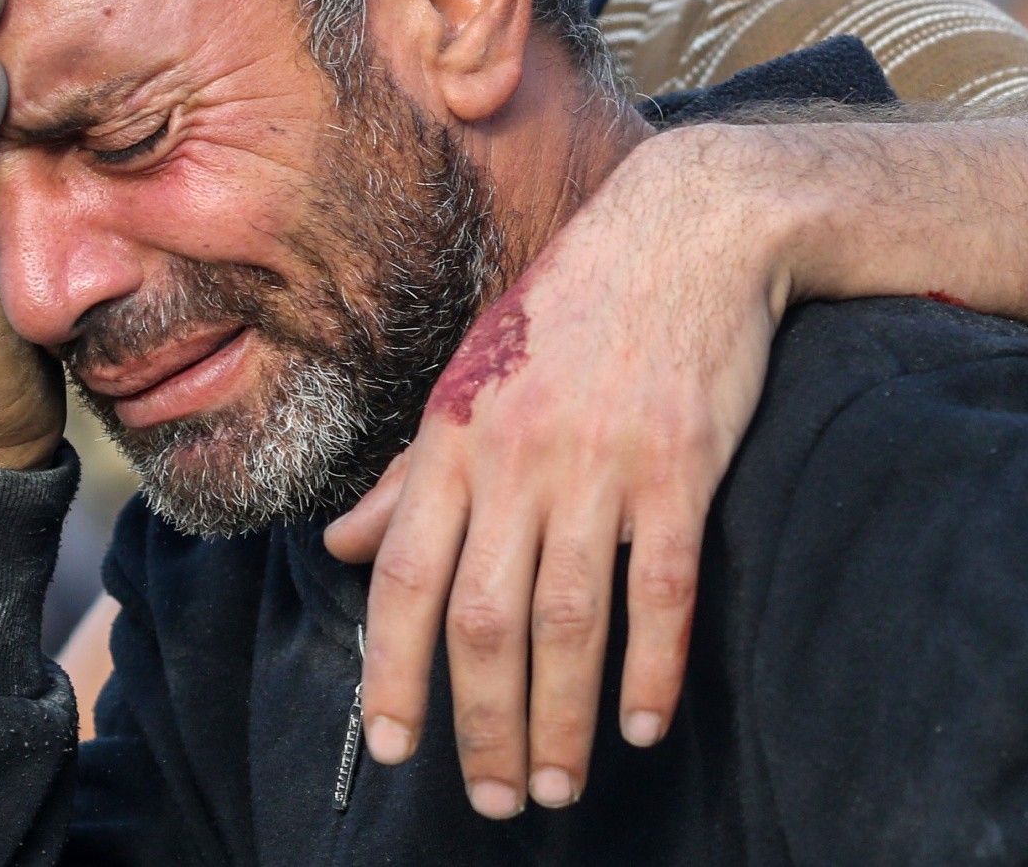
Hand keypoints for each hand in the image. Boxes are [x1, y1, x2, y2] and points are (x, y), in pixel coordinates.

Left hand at [323, 124, 798, 817]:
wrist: (688, 228)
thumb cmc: (571, 309)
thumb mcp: (468, 378)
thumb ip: (409, 477)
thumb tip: (339, 547)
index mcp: (451, 439)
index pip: (404, 579)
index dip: (392, 672)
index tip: (394, 749)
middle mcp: (514, 459)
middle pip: (484, 621)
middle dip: (480, 725)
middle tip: (491, 801)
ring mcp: (599, 465)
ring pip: (568, 622)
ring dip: (559, 720)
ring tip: (555, 786)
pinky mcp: (680, 468)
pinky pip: (663, 591)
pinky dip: (653, 667)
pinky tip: (645, 724)